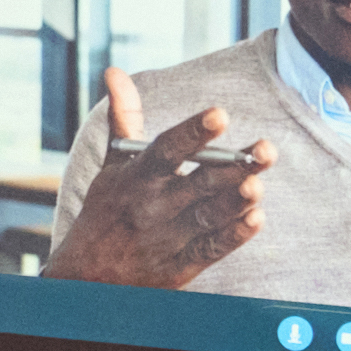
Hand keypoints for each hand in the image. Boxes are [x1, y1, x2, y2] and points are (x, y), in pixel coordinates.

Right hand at [39, 66, 270, 289]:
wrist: (85, 278)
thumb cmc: (105, 213)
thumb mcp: (111, 166)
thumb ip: (123, 119)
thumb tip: (115, 72)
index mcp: (138, 177)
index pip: (167, 150)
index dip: (193, 132)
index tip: (220, 114)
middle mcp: (154, 206)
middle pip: (198, 183)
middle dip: (233, 167)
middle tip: (265, 150)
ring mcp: (168, 238)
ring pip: (209, 216)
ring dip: (235, 201)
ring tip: (258, 184)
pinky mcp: (180, 266)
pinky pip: (210, 250)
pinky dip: (233, 236)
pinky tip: (256, 219)